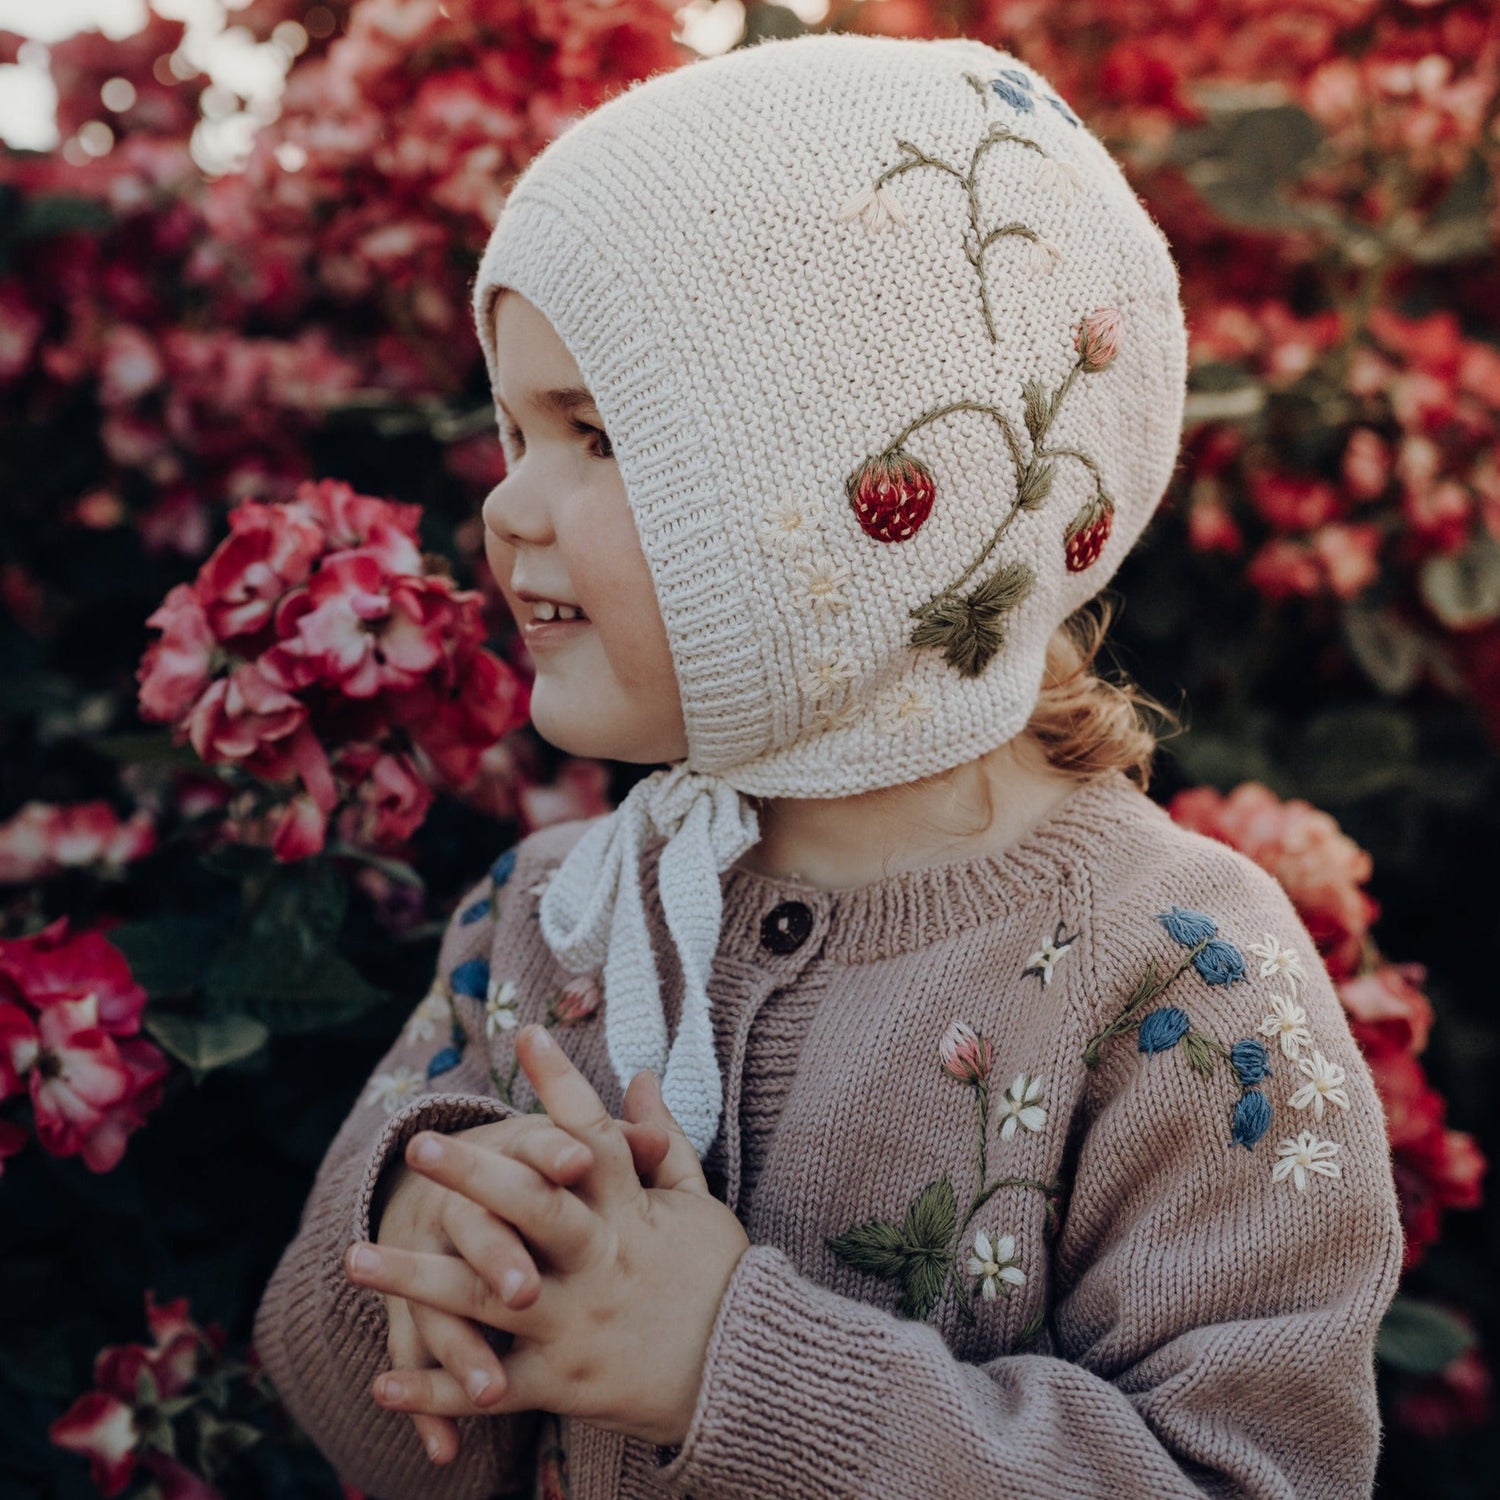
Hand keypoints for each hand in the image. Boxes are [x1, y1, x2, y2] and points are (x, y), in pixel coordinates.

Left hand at [344, 1023, 749, 1447]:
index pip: (593, 1137)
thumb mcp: (698, 1204)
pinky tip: (380, 1383)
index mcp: (631, 1214)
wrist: (747, 1376)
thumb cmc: (721, 1280)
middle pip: (532, 1208)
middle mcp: (599, 1262)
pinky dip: (437, 1388)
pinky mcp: (563, 1384)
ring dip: (417, 1278)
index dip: (562, 1085)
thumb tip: (641, 1075)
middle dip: (474, 1176)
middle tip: (419, 1145)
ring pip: (489, 1296)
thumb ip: (661, 1141)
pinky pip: (490, 1389)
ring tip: (353, 1257)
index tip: (528, 1035)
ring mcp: (576, 1324)